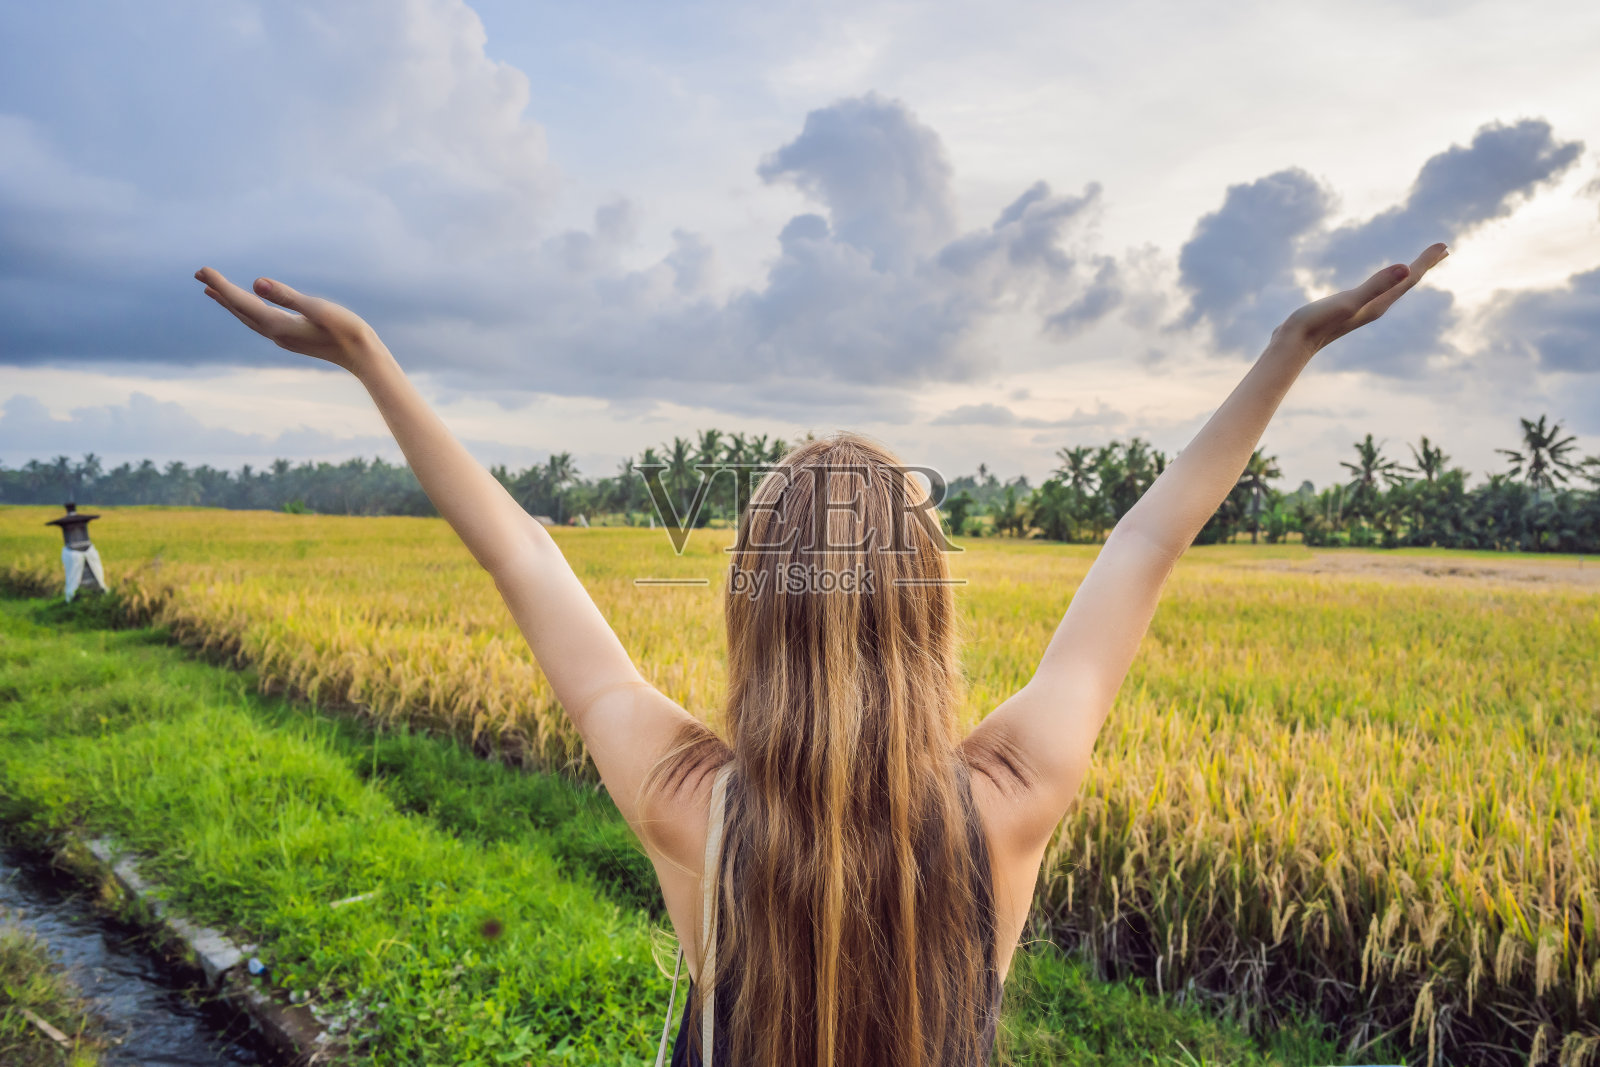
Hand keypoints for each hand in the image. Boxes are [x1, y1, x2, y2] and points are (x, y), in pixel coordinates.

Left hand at [193, 267, 381, 373]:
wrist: (363, 356)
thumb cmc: (347, 330)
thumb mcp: (318, 308)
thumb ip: (287, 296)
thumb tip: (256, 284)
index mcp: (278, 325)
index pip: (242, 302)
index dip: (221, 285)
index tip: (203, 270)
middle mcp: (275, 334)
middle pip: (239, 310)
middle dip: (219, 292)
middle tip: (199, 275)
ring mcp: (283, 338)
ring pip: (247, 318)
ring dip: (230, 303)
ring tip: (212, 291)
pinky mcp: (291, 338)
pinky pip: (259, 321)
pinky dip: (246, 310)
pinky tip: (247, 306)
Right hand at [1271, 242, 1449, 354]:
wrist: (1291, 345)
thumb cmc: (1317, 323)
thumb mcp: (1349, 301)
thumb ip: (1377, 285)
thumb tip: (1406, 268)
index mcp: (1379, 304)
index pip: (1409, 278)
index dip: (1426, 261)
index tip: (1444, 245)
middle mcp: (1374, 308)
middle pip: (1405, 284)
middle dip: (1423, 267)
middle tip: (1443, 251)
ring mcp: (1360, 310)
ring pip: (1390, 289)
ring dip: (1405, 276)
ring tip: (1414, 266)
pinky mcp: (1346, 310)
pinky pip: (1374, 292)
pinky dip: (1383, 283)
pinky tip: (1378, 285)